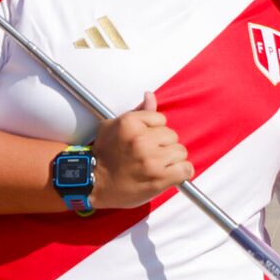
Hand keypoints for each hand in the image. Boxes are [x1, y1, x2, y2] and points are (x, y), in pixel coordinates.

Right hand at [92, 93, 191, 208]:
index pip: (161, 119)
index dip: (155, 131)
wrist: (94, 183)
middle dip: (164, 145)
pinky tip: (170, 174)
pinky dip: (181, 173)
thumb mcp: (113, 126)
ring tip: (157, 165)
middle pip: (172, 135)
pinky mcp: (159, 178)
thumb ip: (137, 112)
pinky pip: (185, 169)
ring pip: (180, 152)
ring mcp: (152, 159)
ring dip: (172, 160)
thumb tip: (150, 96)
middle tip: (150, 155)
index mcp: (130, 123)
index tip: (146, 140)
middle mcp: (142, 139)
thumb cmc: (104, 156)